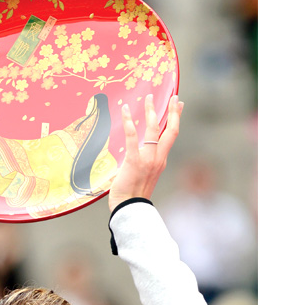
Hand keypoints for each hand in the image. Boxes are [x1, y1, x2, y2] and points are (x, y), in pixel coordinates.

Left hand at [107, 94, 183, 213]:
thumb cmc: (132, 195)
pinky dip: (129, 122)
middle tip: (174, 96)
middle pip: (171, 130)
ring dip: (151, 111)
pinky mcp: (134, 161)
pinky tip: (125, 110)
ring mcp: (148, 159)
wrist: (128, 208)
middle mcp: (158, 159)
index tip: (179, 106)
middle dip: (173, 111)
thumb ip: (144, 164)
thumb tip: (138, 154)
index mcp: (161, 162)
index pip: (171, 136)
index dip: (176, 119)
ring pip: (153, 129)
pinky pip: (132, 137)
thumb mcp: (144, 177)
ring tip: (149, 98)